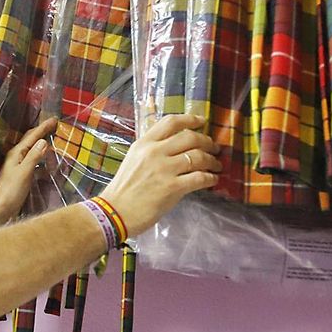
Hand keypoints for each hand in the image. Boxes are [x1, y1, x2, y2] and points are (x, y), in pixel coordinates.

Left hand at [0, 117, 57, 223]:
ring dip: (42, 144)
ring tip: (53, 140)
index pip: (32, 136)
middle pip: (30, 140)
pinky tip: (47, 161)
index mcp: (16, 153)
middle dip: (42, 132)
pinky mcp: (21, 174)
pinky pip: (33, 161)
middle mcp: (16, 156)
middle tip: (55, 125)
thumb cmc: (11, 191)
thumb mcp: (24, 172)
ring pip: (32, 150)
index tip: (54, 119)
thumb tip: (44, 141)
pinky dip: (41, 158)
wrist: (0, 209)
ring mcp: (18, 165)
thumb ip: (34, 156)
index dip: (43, 127)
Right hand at [98, 114, 219, 238]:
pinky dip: (210, 178)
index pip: (171, 122)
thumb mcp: (134, 159)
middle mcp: (155, 152)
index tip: (202, 121)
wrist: (115, 212)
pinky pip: (199, 178)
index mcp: (144, 143)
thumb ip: (152, 150)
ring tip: (216, 166)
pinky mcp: (172, 188)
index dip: (191, 119)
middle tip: (214, 148)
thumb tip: (175, 145)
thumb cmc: (124, 188)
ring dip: (212, 161)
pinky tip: (212, 180)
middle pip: (190, 137)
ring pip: (198, 156)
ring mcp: (164, 169)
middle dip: (207, 142)